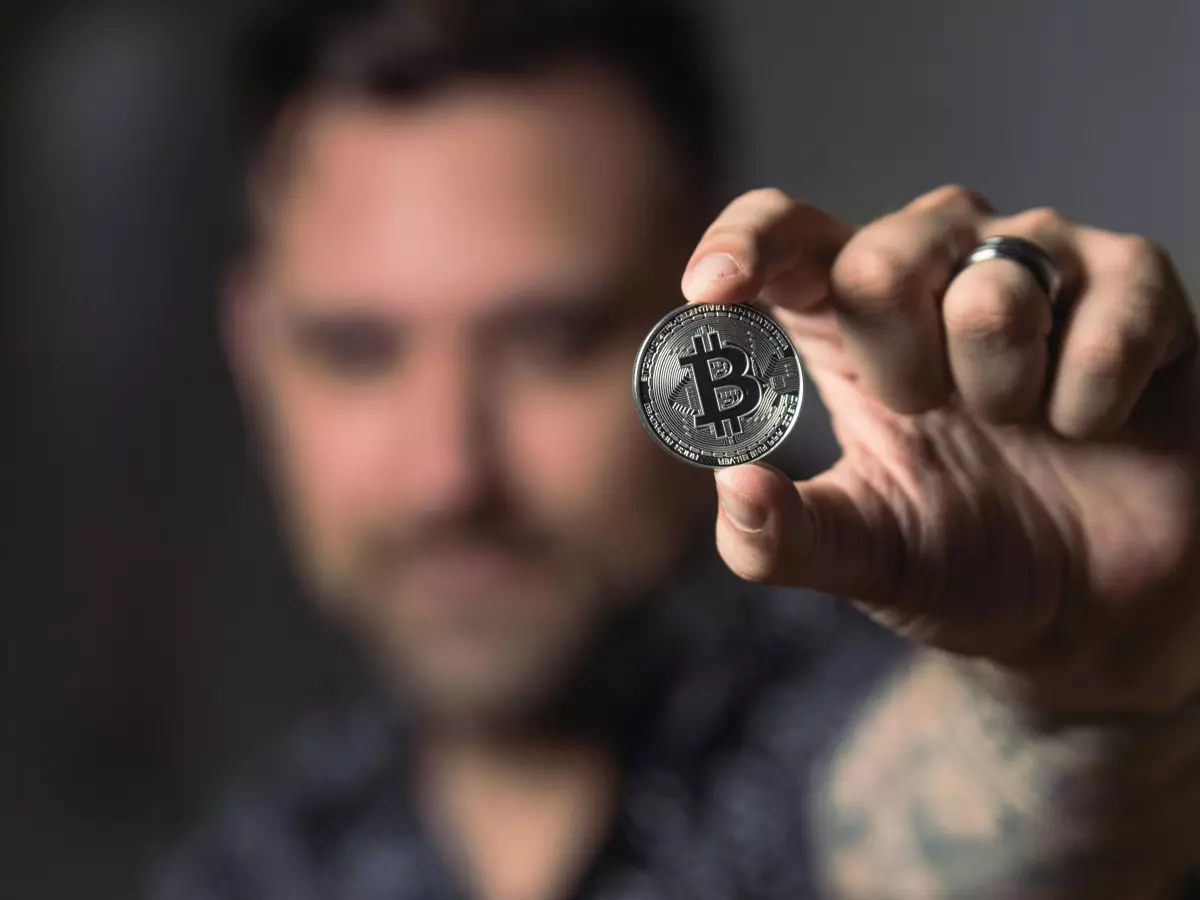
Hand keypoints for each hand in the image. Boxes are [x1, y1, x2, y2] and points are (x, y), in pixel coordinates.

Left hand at [683, 185, 1199, 715]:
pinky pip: (1106, 322)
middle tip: (930, 416)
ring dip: (999, 393)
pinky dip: (1087, 404)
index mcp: (850, 319)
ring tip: (1018, 425)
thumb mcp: (862, 557)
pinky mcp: (1136, 284)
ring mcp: (1039, 263)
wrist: (1091, 611)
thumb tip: (731, 483)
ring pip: (993, 291)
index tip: (710, 293)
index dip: (743, 243)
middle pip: (877, 257)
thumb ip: (784, 537)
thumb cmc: (964, 559)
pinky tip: (1088, 426)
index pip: (786, 231)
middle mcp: (936, 265)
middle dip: (896, 367)